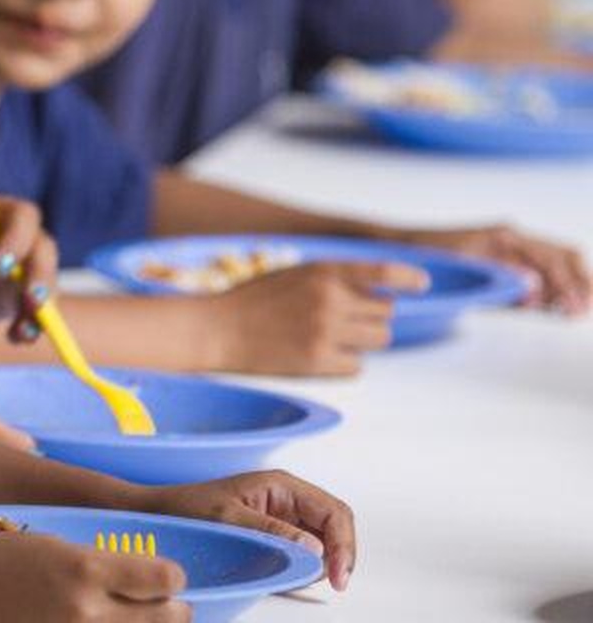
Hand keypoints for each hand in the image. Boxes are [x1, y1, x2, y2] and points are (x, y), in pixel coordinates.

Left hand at [0, 194, 58, 350]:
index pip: (21, 216)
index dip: (18, 239)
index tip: (2, 268)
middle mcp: (12, 234)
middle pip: (42, 248)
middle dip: (40, 275)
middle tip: (30, 302)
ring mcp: (20, 266)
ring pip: (46, 281)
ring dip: (42, 306)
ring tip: (22, 331)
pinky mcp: (20, 296)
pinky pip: (38, 310)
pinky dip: (32, 325)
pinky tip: (15, 338)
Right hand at [0, 533, 188, 621]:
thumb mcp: (44, 546)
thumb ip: (92, 564)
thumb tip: (137, 577)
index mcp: (84, 570)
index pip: (164, 579)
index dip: (170, 577)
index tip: (165, 577)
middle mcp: (87, 613)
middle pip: (167, 619)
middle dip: (173, 611)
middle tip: (170, 608)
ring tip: (142, 622)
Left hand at [150, 469, 355, 592]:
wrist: (160, 513)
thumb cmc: (187, 507)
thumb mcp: (227, 518)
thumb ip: (271, 530)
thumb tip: (315, 548)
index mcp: (282, 485)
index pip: (334, 511)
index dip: (344, 544)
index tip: (338, 576)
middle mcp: (287, 499)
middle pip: (336, 527)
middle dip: (339, 556)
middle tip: (333, 584)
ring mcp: (283, 517)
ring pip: (324, 543)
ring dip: (321, 564)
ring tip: (293, 575)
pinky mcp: (275, 535)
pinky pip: (304, 554)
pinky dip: (303, 569)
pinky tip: (283, 574)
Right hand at [208, 262, 429, 375]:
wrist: (217, 329)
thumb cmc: (253, 300)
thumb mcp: (294, 274)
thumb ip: (333, 280)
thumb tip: (377, 293)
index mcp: (323, 271)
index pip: (383, 272)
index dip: (408, 278)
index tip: (421, 284)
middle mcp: (330, 299)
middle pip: (385, 312)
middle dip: (373, 316)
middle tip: (348, 320)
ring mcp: (325, 332)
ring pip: (378, 339)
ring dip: (363, 340)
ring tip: (334, 338)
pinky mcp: (317, 362)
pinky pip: (356, 366)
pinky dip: (345, 363)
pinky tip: (320, 356)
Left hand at [401, 225, 589, 314]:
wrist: (402, 247)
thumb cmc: (427, 251)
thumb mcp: (462, 261)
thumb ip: (499, 272)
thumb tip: (534, 284)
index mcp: (507, 235)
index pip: (554, 257)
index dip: (568, 282)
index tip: (574, 306)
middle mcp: (514, 241)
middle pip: (562, 259)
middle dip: (578, 284)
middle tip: (581, 311)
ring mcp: (510, 254)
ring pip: (552, 271)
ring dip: (566, 290)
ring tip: (571, 314)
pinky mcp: (502, 268)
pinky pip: (534, 280)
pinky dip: (547, 294)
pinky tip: (553, 309)